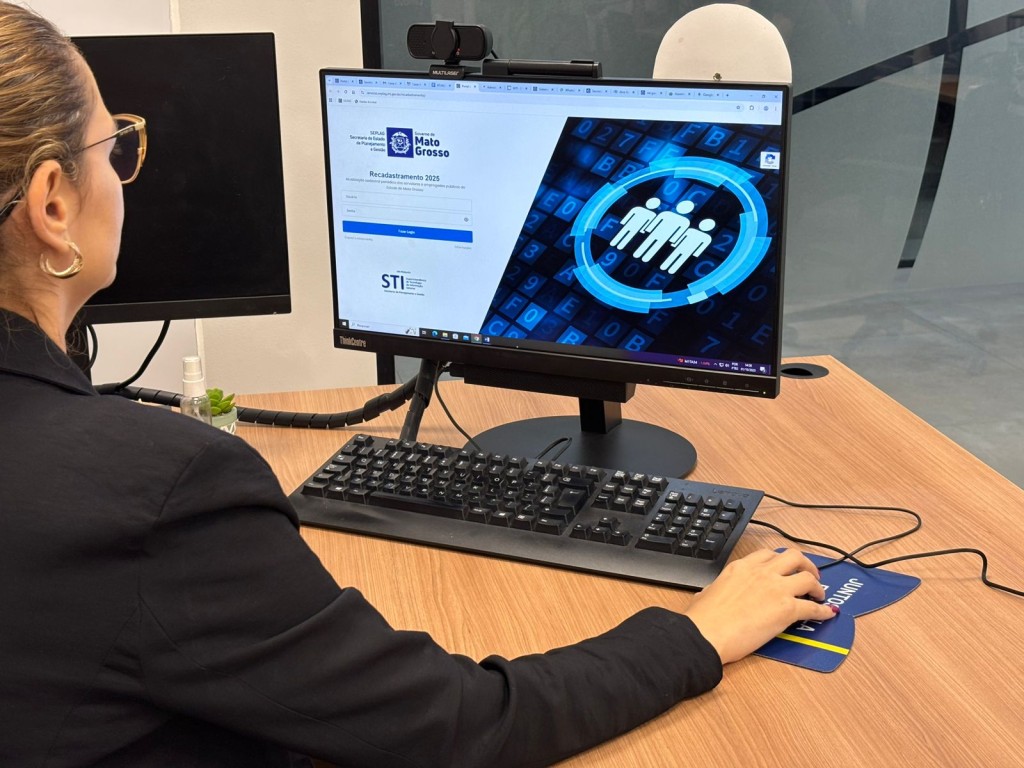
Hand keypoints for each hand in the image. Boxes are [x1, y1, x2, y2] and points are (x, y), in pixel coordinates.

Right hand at [684, 548, 836, 663]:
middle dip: (805, 564)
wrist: (707, 634)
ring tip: (819, 595)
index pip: (768, 554)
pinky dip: (823, 611)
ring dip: (817, 585)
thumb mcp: (708, 592)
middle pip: (793, 556)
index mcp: (741, 567)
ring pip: (808, 577)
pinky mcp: (787, 609)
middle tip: (808, 574)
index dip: (781, 561)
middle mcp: (761, 572)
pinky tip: (827, 614)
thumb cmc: (703, 618)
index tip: (785, 567)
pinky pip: (813, 607)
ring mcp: (776, 589)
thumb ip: (720, 588)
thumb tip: (715, 593)